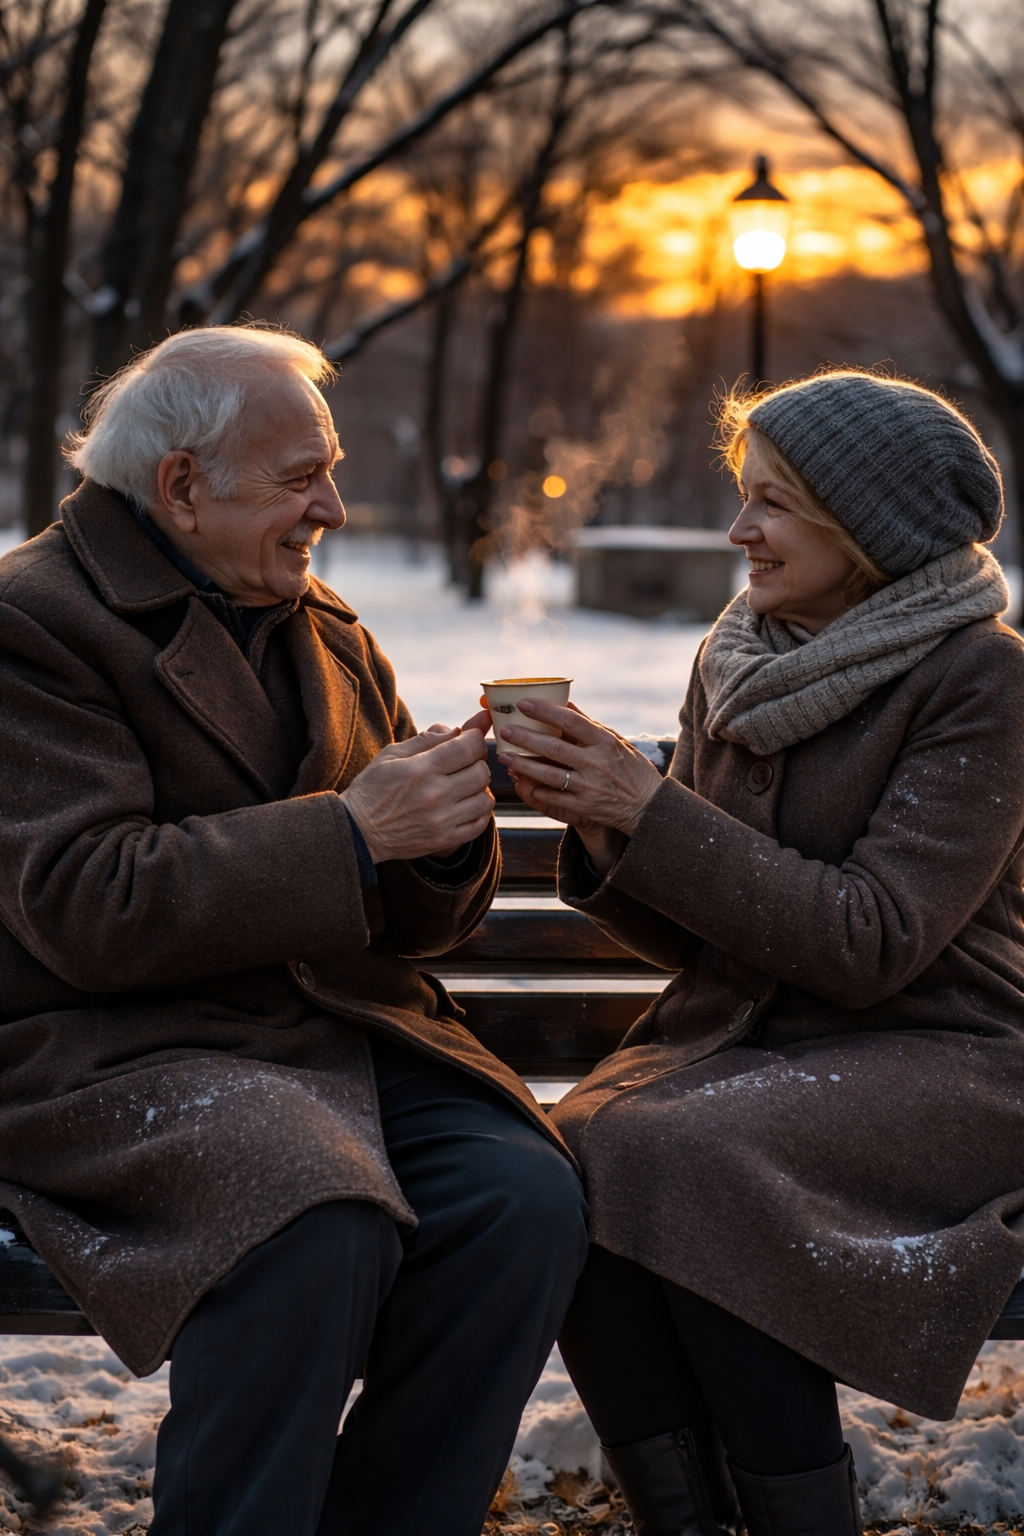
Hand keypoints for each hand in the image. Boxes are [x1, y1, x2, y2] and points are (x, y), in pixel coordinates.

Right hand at [342, 722, 493, 862]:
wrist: (358, 831)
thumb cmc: (373, 787)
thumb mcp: (392, 754)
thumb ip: (427, 739)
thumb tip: (459, 729)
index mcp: (421, 769)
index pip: (469, 747)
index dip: (475, 737)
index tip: (468, 738)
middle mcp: (435, 795)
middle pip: (482, 772)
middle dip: (477, 762)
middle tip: (462, 763)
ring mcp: (442, 821)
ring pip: (486, 799)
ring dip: (479, 788)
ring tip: (463, 785)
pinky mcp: (445, 840)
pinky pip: (480, 824)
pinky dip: (479, 811)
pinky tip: (465, 804)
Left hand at [497, 700, 661, 848]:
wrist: (648, 806)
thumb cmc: (632, 769)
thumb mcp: (617, 742)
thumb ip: (590, 725)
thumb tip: (565, 705)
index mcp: (605, 742)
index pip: (571, 722)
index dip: (545, 711)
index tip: (523, 703)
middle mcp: (596, 763)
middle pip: (554, 748)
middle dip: (525, 738)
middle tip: (504, 729)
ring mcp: (589, 787)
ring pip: (549, 775)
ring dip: (523, 765)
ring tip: (504, 755)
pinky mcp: (584, 807)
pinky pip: (553, 799)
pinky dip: (534, 790)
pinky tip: (520, 781)